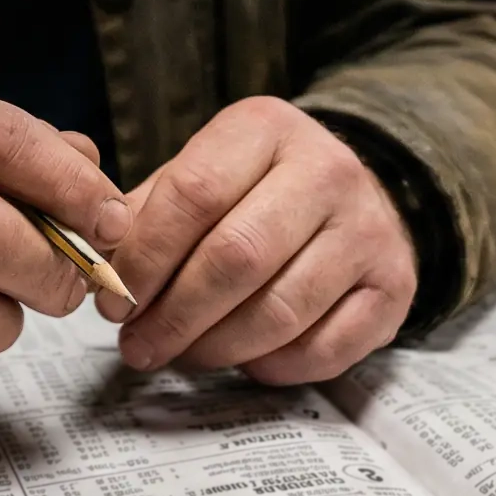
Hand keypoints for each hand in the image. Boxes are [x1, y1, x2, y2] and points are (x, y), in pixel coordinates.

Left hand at [109, 97, 416, 383]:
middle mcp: (328, 170)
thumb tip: (101, 267)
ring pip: (279, 312)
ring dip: (215, 349)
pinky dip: (272, 367)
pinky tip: (243, 360)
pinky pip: (324, 350)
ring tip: (180, 355)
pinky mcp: (394, 288)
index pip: (192, 194)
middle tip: (137, 346)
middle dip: (174, 315)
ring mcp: (370, 230)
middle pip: (236, 258)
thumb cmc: (256, 192)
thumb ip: (147, 213)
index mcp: (266, 128)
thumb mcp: (201, 174)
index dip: (144, 259)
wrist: (358, 195)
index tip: (113, 303)